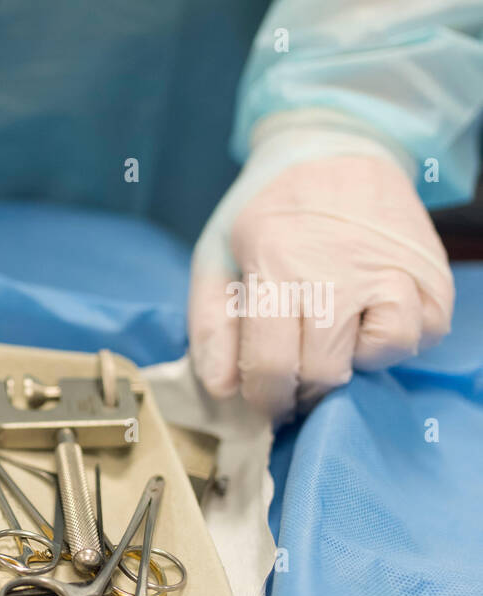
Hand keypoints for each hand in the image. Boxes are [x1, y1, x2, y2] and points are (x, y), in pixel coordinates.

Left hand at [189, 113, 453, 419]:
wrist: (335, 149)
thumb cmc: (269, 212)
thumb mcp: (217, 256)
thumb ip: (210, 326)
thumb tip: (222, 388)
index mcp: (277, 265)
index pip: (273, 365)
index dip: (267, 398)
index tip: (269, 401)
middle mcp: (339, 268)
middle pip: (327, 370)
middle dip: (307, 387)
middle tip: (299, 375)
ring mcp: (392, 267)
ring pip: (385, 354)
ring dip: (359, 360)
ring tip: (339, 337)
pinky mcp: (432, 270)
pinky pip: (426, 331)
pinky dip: (401, 337)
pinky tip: (373, 318)